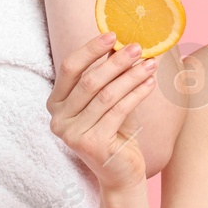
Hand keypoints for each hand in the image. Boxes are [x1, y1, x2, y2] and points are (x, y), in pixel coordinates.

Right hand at [47, 32, 158, 192]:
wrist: (122, 173)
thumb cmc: (116, 131)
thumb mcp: (109, 99)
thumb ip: (110, 75)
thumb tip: (124, 40)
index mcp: (56, 103)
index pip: (69, 68)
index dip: (90, 49)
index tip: (113, 34)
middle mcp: (58, 118)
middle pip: (89, 80)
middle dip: (116, 61)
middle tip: (139, 47)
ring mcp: (71, 133)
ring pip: (106, 95)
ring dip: (131, 76)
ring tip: (151, 64)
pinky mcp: (91, 144)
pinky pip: (118, 110)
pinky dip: (137, 93)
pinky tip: (151, 83)